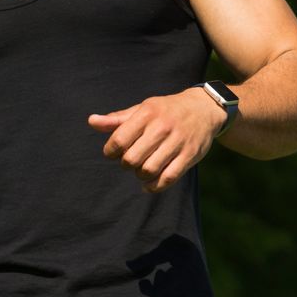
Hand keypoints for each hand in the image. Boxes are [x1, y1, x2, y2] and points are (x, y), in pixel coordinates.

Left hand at [88, 88, 227, 192]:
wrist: (204, 109)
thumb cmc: (166, 111)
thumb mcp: (143, 109)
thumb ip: (117, 119)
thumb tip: (91, 121)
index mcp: (147, 113)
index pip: (119, 140)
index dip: (110, 152)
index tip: (113, 153)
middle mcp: (162, 127)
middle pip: (132, 159)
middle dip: (126, 165)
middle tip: (130, 161)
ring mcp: (178, 142)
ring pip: (149, 170)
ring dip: (140, 176)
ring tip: (141, 170)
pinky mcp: (190, 155)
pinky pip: (168, 178)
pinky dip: (154, 187)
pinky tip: (149, 185)